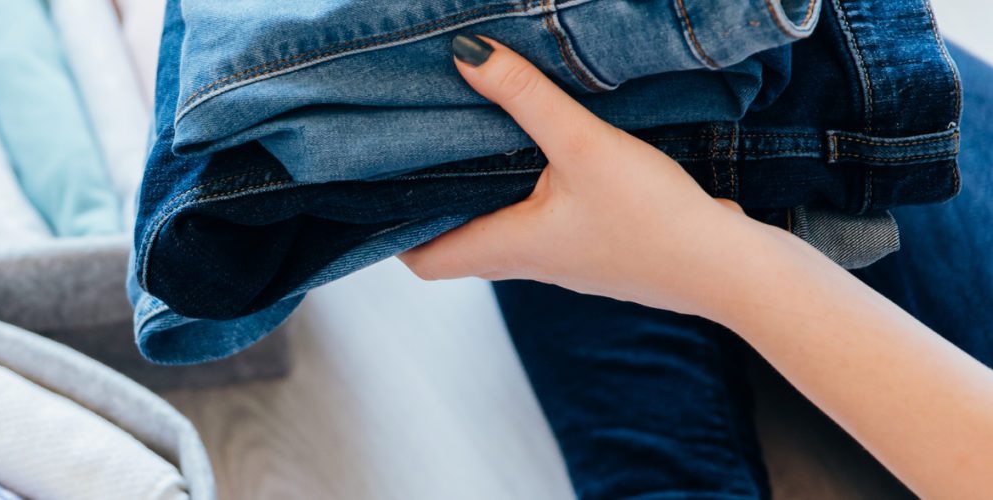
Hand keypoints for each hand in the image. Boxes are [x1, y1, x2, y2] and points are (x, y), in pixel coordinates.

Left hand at [398, 36, 814, 317]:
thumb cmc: (653, 220)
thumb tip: (465, 55)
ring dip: (485, 195)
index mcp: (507, 249)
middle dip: (436, 203)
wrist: (734, 271)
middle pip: (459, 241)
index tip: (378, 194)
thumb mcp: (583, 145)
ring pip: (505, 230)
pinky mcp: (602, 251)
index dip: (393, 234)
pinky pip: (548, 225)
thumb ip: (525, 98)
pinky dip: (530, 196)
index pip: (423, 260)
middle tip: (418, 154)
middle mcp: (529, 264)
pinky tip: (546, 158)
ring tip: (473, 144)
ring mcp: (567, 262)